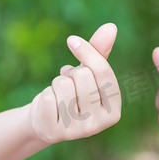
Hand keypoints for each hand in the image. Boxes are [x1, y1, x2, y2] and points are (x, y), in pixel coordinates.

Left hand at [29, 24, 120, 144]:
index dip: (88, 52)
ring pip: (64, 85)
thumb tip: (111, 27)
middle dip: (71, 72)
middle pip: (83, 76)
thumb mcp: (87, 73)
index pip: (104, 74)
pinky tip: (49, 104)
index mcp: (114, 112)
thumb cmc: (72, 93)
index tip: (72, 40)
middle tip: (68, 82)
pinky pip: (47, 97)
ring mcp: (76, 131)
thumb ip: (99, 51)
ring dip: (57, 82)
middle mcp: (99, 125)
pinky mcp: (53, 132)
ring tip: (59, 92)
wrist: (46, 119)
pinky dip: (45, 94)